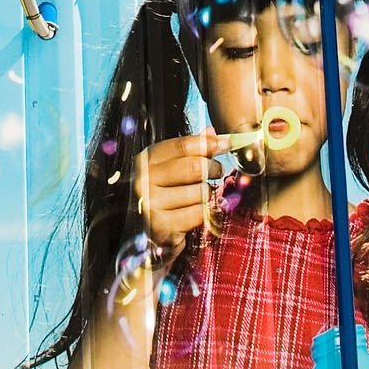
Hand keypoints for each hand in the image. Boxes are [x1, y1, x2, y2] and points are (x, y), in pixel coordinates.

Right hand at [137, 131, 223, 251]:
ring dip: (207, 195)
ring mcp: (151, 204)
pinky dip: (203, 214)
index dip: (208, 144)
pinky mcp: (162, 226)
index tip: (225, 144)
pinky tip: (193, 215)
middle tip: (217, 172)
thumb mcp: (173, 168)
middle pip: (194, 167)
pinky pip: (198, 213)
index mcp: (146, 160)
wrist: (150, 236)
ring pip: (200, 192)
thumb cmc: (165, 196)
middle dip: (213, 168)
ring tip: (198, 198)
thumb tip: (211, 132)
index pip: (182, 146)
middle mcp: (144, 180)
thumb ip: (191, 150)